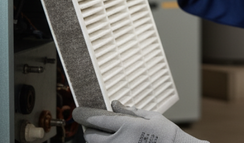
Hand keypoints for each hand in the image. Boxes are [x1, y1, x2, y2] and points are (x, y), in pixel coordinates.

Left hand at [72, 100, 207, 142]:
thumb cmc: (166, 134)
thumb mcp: (150, 117)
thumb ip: (130, 111)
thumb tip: (115, 105)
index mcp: (128, 126)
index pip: (97, 119)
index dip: (83, 115)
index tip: (78, 112)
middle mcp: (120, 142)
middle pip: (91, 136)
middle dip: (89, 129)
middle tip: (92, 124)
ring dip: (96, 139)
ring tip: (103, 133)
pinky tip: (114, 139)